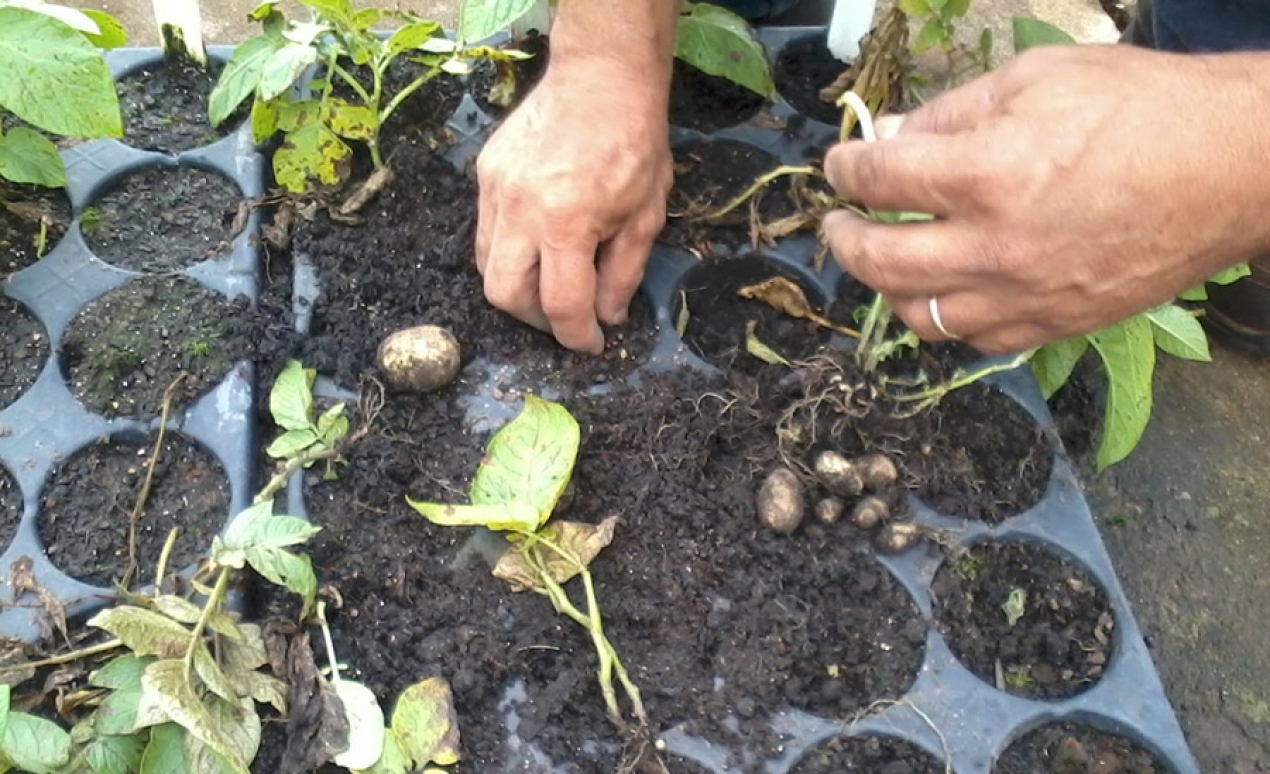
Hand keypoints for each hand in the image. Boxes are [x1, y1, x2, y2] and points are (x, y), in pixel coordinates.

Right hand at [475, 57, 672, 353]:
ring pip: (485, 266)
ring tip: (549, 283)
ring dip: (517, 287)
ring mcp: (495, 190)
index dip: (577, 337)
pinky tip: (537, 243)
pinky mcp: (484, 173)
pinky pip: (485, 231)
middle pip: (504, 296)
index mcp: (566, 223)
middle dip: (535, 320)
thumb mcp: (645, 216)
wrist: (601, 77)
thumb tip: (606, 317)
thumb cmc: (634, 143)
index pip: (561, 305)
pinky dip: (508, 251)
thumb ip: (622, 274)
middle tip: (565, 318)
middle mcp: (520, 211)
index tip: (591, 344)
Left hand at [821, 45, 1269, 353]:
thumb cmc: (1141, 107)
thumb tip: (888, 134)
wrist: (1233, 168)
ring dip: (888, 288)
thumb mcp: (1037, 80)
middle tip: (837, 225)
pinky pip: (975, 341)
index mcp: (986, 174)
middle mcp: (994, 247)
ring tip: (885, 261)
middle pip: (880, 261)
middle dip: (844, 240)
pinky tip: (943, 293)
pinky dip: (947, 318)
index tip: (839, 164)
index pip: (878, 179)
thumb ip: (951, 112)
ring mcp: (1024, 295)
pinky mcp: (1056, 325)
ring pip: (921, 315)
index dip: (845, 169)